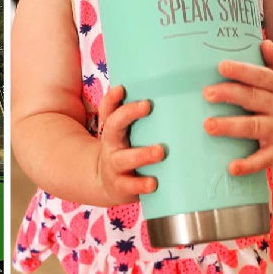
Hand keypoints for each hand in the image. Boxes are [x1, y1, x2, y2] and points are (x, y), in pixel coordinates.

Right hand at [95, 85, 162, 204]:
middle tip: (147, 105)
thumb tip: (164, 87)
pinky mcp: (122, 186)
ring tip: (160, 151)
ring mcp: (115, 166)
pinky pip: (130, 186)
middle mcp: (111, 145)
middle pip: (113, 126)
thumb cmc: (124, 149)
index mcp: (113, 128)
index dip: (113, 98)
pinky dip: (141, 185)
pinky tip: (153, 183)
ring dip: (142, 154)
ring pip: (124, 159)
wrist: (108, 183)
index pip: (108, 109)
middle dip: (129, 114)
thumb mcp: (125, 132)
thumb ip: (138, 115)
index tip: (123, 88)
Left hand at [203, 39, 272, 175]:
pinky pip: (263, 160)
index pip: (260, 76)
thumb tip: (264, 41)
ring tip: (208, 125)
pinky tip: (231, 167)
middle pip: (253, 99)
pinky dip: (248, 165)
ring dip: (231, 127)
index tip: (221, 66)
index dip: (242, 71)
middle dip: (230, 95)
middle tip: (206, 93)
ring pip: (254, 127)